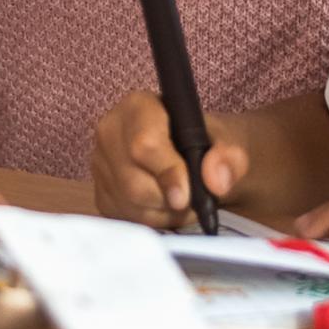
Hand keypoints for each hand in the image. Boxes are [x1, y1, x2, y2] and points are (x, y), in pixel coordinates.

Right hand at [89, 90, 252, 229]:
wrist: (197, 157)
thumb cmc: (207, 144)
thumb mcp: (228, 142)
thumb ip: (228, 155)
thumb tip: (215, 180)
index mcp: (138, 107)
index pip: (144, 144)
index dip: (167, 173)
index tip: (187, 195)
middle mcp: (110, 132)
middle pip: (133, 183)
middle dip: (169, 201)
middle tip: (193, 199)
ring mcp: (100, 164)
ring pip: (129, 205)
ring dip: (164, 214)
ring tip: (184, 201)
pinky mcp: (100, 193)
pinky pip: (125, 218)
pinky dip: (152, 221)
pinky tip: (166, 208)